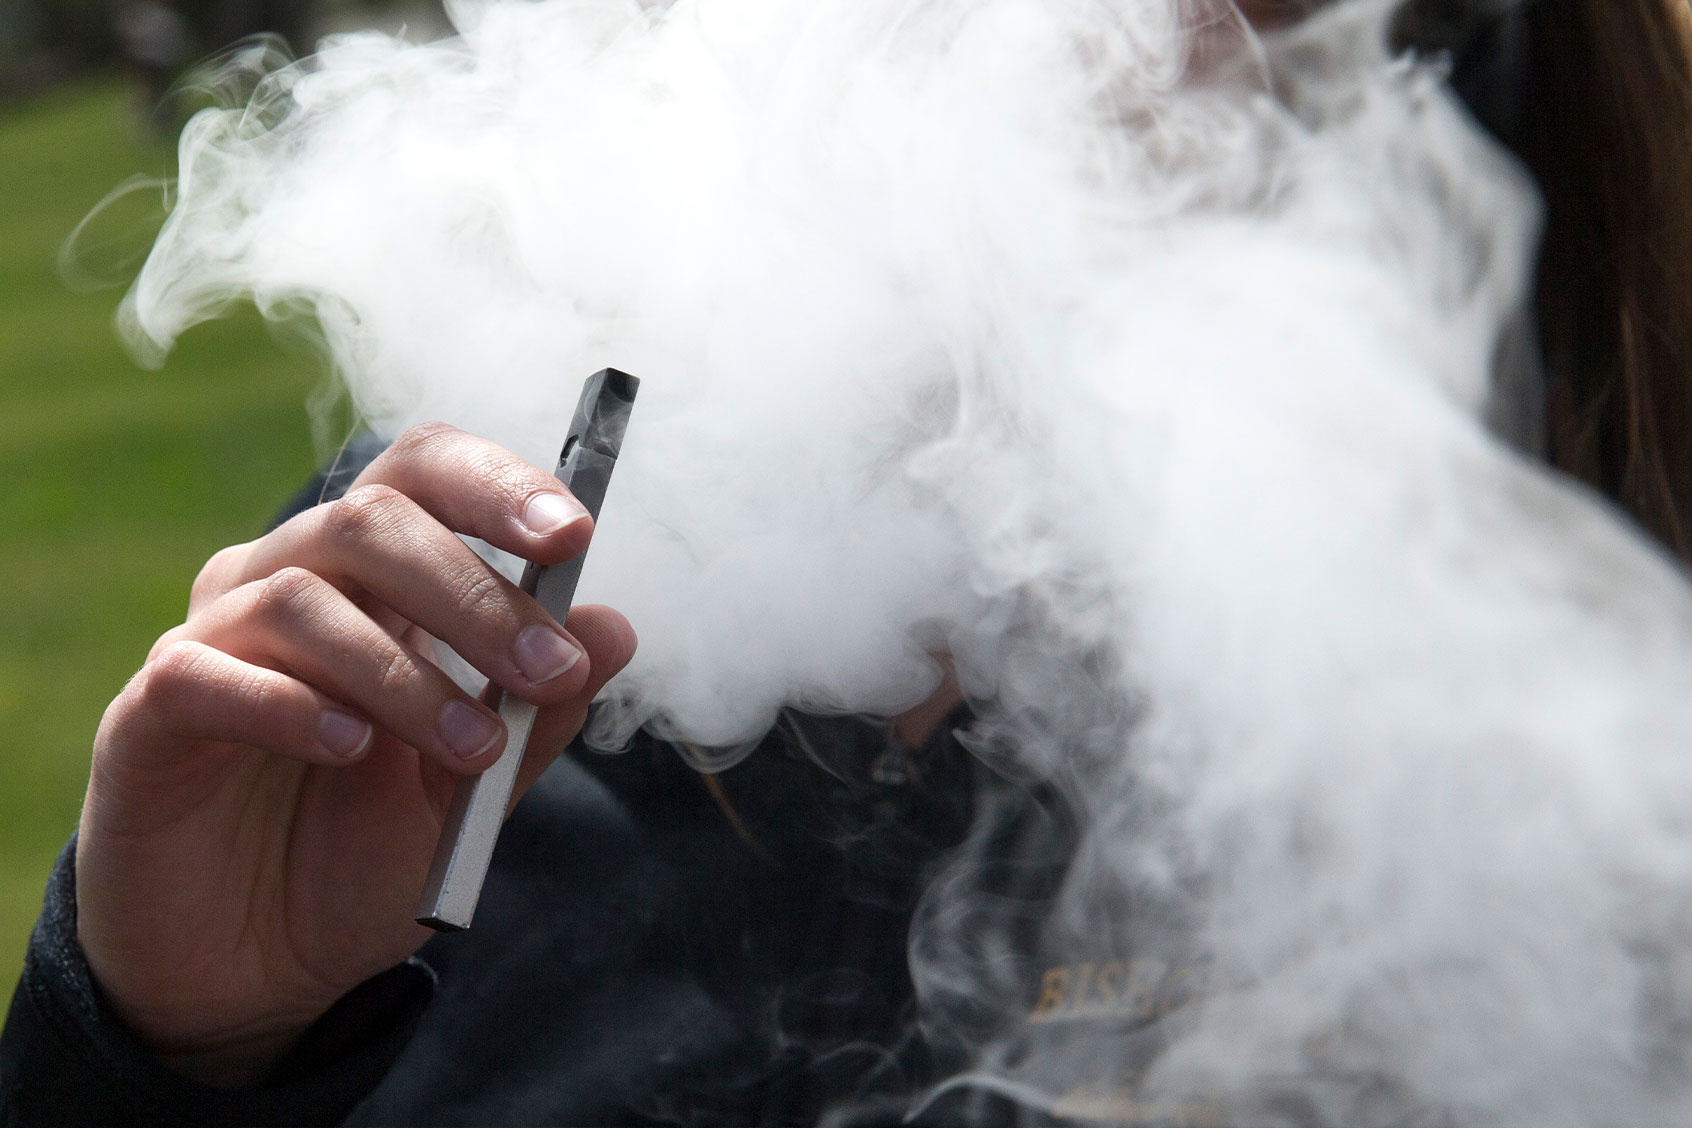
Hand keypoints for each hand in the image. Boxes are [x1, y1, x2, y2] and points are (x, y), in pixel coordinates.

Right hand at [74, 422, 636, 1086]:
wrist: (260, 966)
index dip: (497, 487)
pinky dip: (288, 704)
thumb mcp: (474, 787)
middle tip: (546, 674)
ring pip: (304, 598)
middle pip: (373, 520)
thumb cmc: (365, 849)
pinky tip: (351, 749)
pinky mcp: (147, 713)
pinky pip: (208, 675)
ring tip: (472, 748)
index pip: (425, 474)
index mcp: (374, 577)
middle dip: (476, 595)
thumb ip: (536, 713)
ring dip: (406, 671)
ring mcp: (212, 638)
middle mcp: (288, 580)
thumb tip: (615, 629)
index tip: (572, 536)